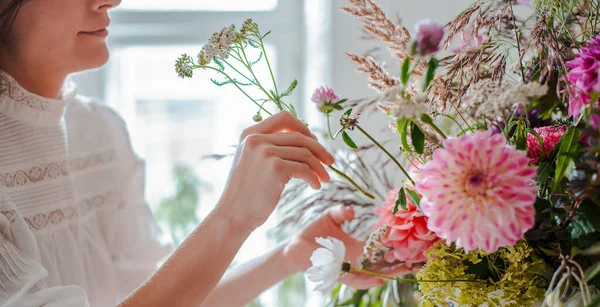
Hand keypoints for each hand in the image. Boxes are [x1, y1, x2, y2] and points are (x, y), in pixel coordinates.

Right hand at [218, 111, 334, 229]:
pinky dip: (314, 178)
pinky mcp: (275, 168)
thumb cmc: (247, 191)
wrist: (234, 214)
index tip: (314, 142)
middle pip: (299, 136)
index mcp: (250, 133)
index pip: (284, 117)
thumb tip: (304, 139)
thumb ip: (269, 146)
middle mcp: (256, 139)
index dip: (303, 127)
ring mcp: (265, 152)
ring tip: (324, 179)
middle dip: (319, 149)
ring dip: (319, 167)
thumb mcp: (252, 160)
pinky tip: (315, 186)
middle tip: (330, 162)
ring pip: (305, 153)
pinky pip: (304, 169)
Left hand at [284, 206, 414, 288]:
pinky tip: (378, 279)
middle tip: (416, 261)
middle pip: (381, 264)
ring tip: (404, 271)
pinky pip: (354, 280)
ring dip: (388, 274)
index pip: (380, 248)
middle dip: (399, 264)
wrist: (295, 246)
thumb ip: (342, 212)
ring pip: (372, 275)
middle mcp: (356, 260)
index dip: (394, 245)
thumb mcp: (330, 217)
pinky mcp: (337, 275)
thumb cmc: (313, 232)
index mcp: (357, 247)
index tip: (410, 241)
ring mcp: (348, 269)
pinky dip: (366, 281)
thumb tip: (354, 211)